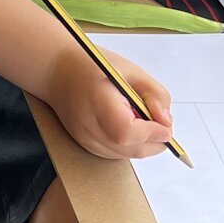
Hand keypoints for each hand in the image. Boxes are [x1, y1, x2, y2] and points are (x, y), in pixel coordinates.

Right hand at [42, 45, 175, 159]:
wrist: (57, 72)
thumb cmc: (93, 66)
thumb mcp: (132, 71)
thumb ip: (155, 95)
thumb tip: (166, 122)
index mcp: (98, 102)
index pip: (127, 132)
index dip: (151, 133)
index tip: (165, 127)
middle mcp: (87, 126)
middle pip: (129, 149)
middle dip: (154, 143)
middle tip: (162, 127)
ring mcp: (84, 139)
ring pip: (124, 155)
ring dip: (142, 146)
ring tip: (144, 124)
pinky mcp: (85, 145)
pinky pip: (114, 154)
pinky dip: (129, 147)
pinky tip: (130, 129)